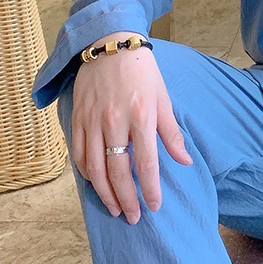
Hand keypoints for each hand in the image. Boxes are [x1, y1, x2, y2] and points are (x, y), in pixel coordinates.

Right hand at [70, 33, 191, 222]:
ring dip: (104, 193)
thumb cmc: (143, 73)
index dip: (150, 189)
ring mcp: (92, 121)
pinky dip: (85, 173)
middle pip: (118, 171)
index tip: (154, 206)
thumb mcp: (164, 99)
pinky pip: (77, 153)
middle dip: (126, 199)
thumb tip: (185, 161)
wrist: (111, 45)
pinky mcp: (77, 118)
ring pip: (94, 167)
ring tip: (115, 209)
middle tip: (134, 217)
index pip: (146, 163)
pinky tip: (94, 185)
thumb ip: (171, 133)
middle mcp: (115, 121)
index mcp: (142, 117)